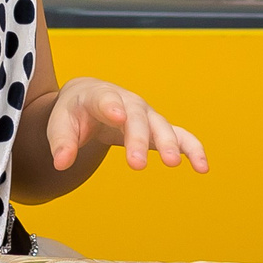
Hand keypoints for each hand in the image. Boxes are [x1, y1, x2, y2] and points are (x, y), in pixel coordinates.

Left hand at [45, 77, 208, 172]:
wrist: (88, 99)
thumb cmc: (75, 111)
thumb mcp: (59, 122)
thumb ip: (61, 141)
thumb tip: (62, 162)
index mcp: (99, 95)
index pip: (107, 99)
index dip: (112, 106)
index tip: (118, 116)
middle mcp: (128, 102)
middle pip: (136, 117)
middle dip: (138, 138)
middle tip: (136, 163)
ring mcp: (146, 115)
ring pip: (160, 126)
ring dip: (168, 143)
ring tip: (173, 163)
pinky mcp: (157, 128)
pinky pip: (179, 136)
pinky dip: (192, 148)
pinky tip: (203, 166)